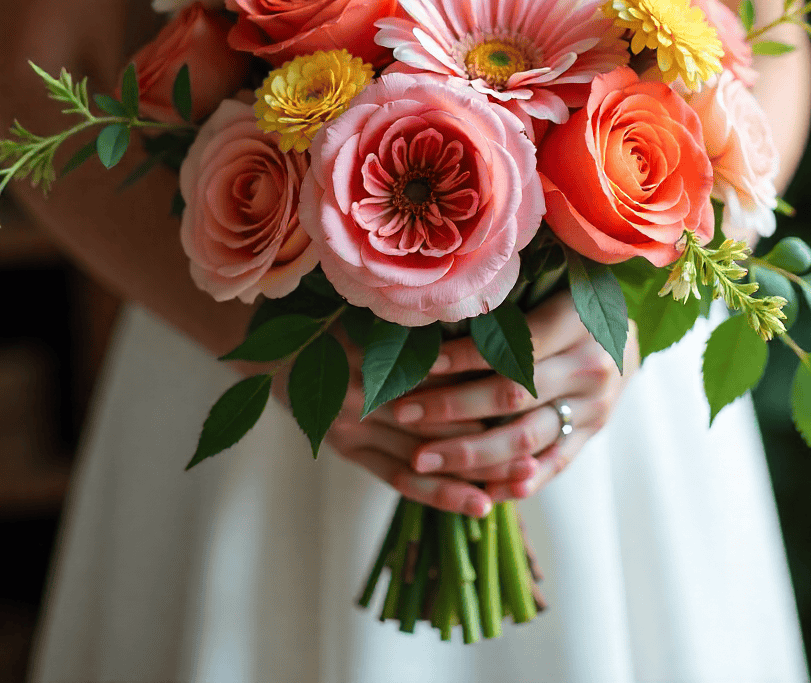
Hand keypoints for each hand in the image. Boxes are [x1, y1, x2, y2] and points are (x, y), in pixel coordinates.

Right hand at [270, 328, 530, 518]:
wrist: (272, 343)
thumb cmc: (333, 313)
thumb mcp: (372, 306)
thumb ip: (419, 320)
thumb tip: (485, 320)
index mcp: (372, 350)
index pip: (442, 381)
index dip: (486, 392)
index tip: (532, 400)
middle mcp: (360, 394)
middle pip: (439, 423)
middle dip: (491, 439)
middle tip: (539, 449)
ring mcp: (351, 428)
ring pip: (424, 458)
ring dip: (474, 473)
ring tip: (522, 484)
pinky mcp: (349, 451)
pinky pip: (398, 479)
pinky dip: (439, 494)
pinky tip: (478, 506)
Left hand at [389, 290, 638, 501]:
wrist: (627, 339)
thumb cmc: (570, 306)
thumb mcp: (549, 292)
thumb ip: (506, 309)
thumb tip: (435, 318)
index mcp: (577, 324)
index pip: (512, 347)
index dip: (463, 359)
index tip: (418, 366)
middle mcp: (590, 368)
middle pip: (513, 397)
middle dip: (452, 408)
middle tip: (403, 415)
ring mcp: (595, 408)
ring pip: (526, 440)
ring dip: (470, 454)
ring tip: (422, 460)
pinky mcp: (592, 436)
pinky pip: (551, 466)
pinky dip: (513, 482)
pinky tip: (476, 492)